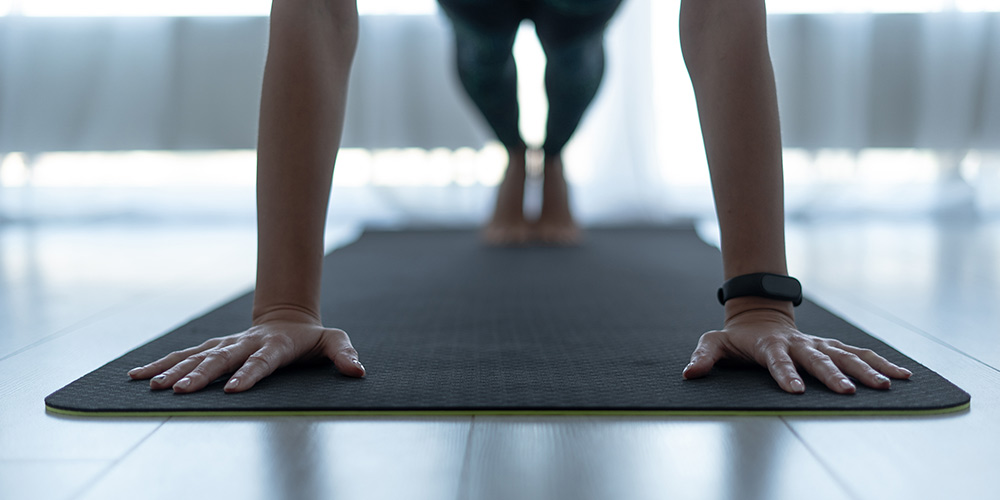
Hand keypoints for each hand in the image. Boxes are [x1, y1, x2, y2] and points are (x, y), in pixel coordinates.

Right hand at [127, 310, 364, 393]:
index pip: (261, 361)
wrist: (287, 318)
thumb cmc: (311, 338)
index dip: (249, 374)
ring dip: (173, 371)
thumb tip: (357, 371)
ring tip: (151, 386)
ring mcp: (226, 344)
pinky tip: (137, 376)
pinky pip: (183, 355)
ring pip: (196, 356)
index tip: (235, 390)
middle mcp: (245, 343)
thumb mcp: (333, 341)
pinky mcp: (212, 347)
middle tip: (179, 391)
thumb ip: (344, 354)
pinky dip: (160, 364)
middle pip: (221, 360)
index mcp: (274, 345)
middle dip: (200, 375)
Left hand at [682, 308, 911, 393]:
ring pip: (846, 355)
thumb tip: (689, 373)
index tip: (795, 390)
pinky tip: (902, 375)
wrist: (759, 315)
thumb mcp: (714, 343)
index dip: (784, 374)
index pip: (777, 361)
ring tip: (886, 386)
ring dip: (866, 370)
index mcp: (770, 345)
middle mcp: (799, 344)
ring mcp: (818, 344)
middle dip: (832, 376)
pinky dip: (881, 362)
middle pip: (817, 359)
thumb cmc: (736, 337)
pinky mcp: (831, 347)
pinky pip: (859, 354)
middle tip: (847, 393)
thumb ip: (703, 357)